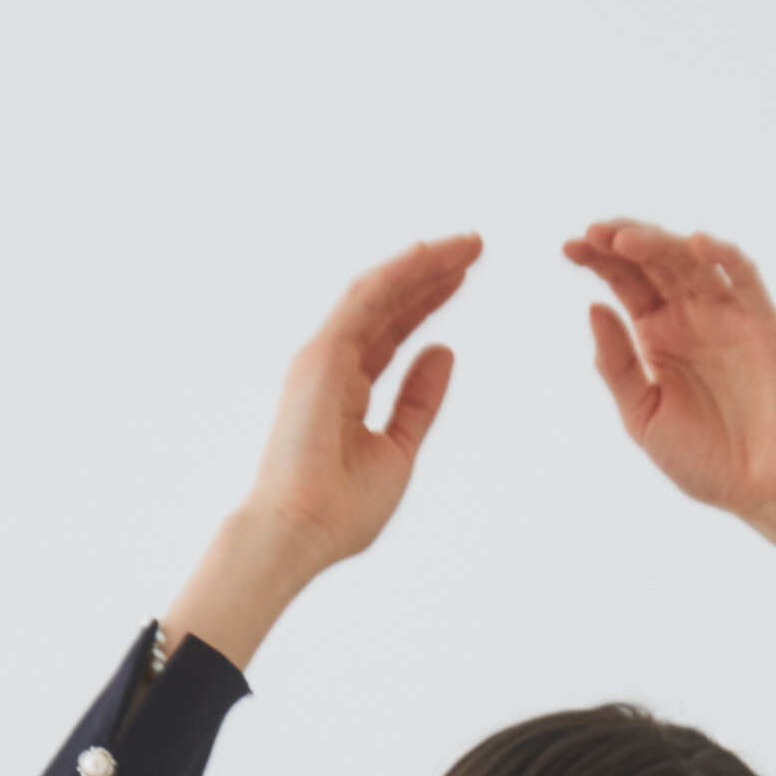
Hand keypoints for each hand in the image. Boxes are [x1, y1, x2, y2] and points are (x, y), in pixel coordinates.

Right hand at [241, 232, 482, 570]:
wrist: (301, 531)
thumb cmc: (341, 508)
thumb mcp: (397, 448)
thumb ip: (419, 401)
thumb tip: (445, 351)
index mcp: (346, 390)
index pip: (390, 333)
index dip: (425, 303)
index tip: (462, 279)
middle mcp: (331, 366)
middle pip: (387, 306)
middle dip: (429, 274)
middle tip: (474, 246)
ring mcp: (323, 357)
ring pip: (378, 293)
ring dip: (422, 264)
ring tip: (467, 244)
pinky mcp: (322, 353)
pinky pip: (367, 300)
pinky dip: (400, 273)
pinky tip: (432, 255)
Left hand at [562, 218, 775, 522]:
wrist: (760, 491)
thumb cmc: (703, 459)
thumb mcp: (643, 416)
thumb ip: (616, 366)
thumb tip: (593, 308)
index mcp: (659, 335)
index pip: (626, 282)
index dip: (598, 260)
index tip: (568, 248)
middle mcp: (692, 317)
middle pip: (655, 262)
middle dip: (623, 243)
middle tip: (593, 233)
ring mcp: (728, 317)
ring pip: (692, 263)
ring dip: (661, 244)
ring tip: (625, 239)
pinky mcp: (764, 325)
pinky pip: (745, 281)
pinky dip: (725, 257)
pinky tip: (696, 243)